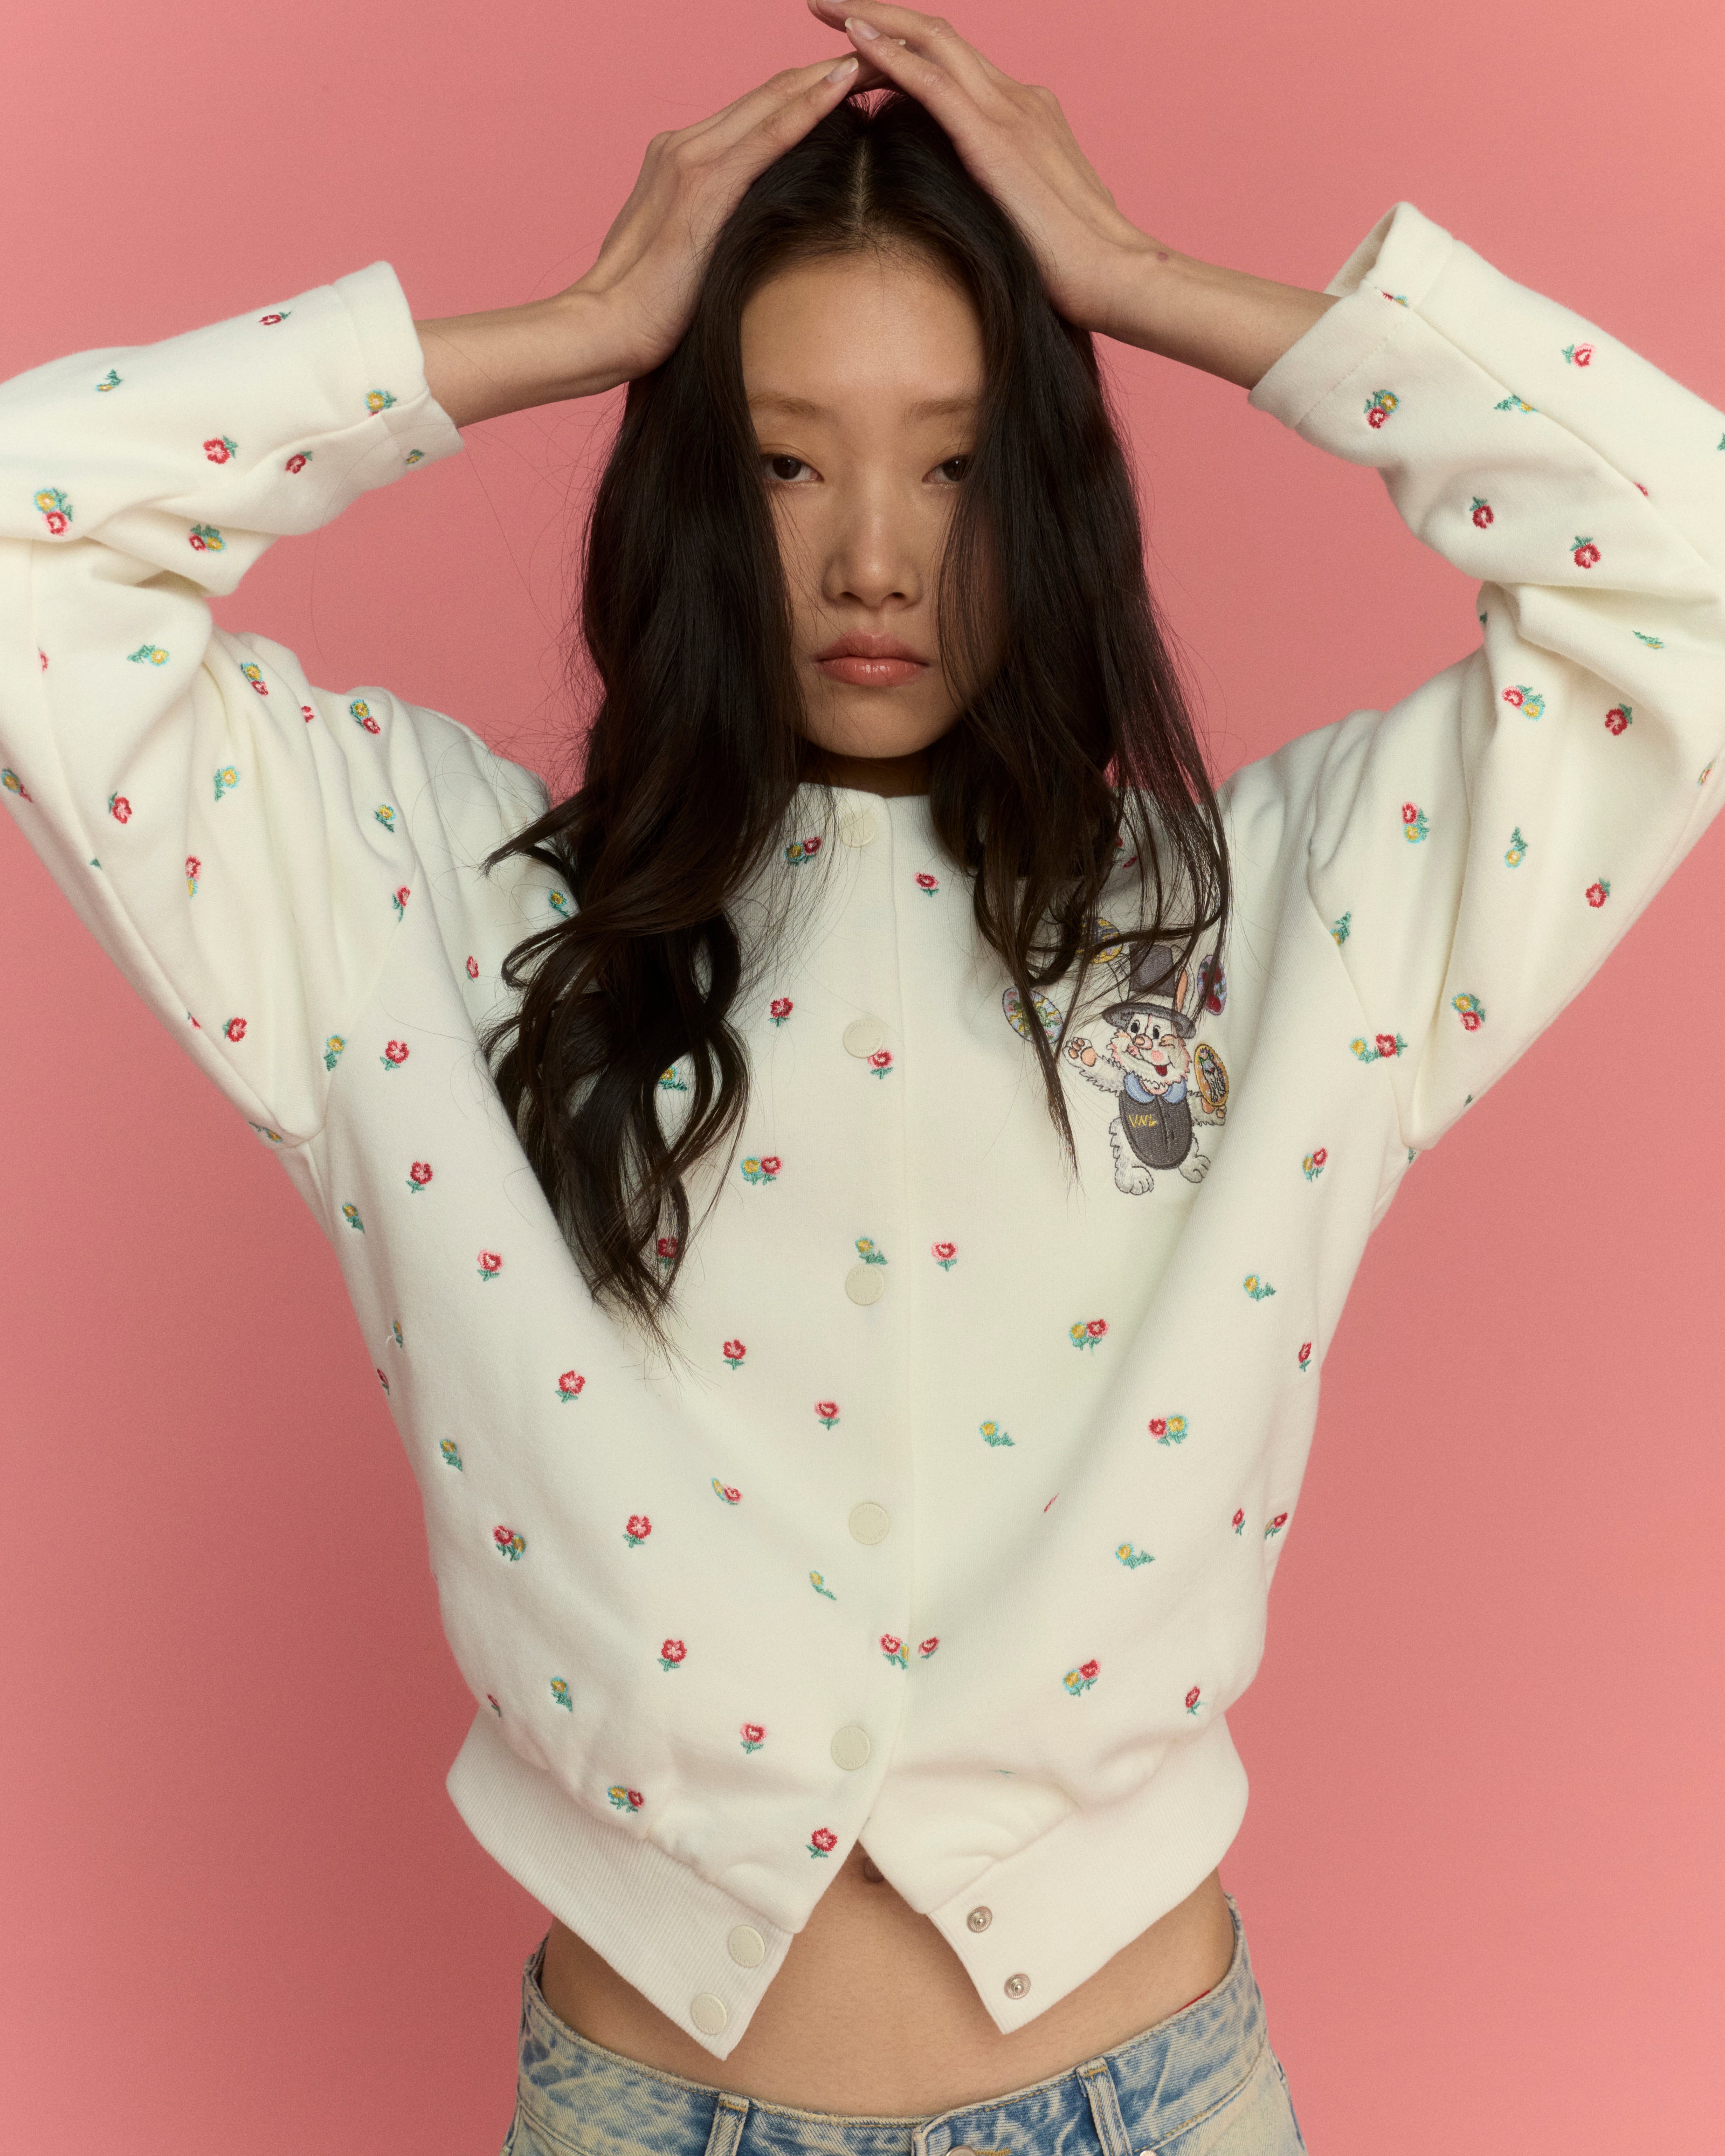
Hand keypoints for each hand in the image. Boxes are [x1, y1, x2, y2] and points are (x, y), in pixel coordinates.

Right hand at [562, 51, 891, 382]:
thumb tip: (756, 248)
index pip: (756, 115)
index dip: (806, 94)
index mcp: (681, 160)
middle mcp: (685, 145)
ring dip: (828, 77)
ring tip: (879, 60)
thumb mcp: (691, 260)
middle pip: (769, 94)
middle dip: (827, 72)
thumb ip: (721, 235)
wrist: (600, 329)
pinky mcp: (703, 185)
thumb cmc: (645, 313)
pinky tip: (842, 87)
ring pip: (772, 101)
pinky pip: (765, 135)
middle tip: (882, 57)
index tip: (855, 85)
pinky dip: (807, 107)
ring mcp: (690, 157)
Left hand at [807, 1, 1159, 341]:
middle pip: (937, 34)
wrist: (1114, 273)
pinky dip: (892, 56)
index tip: (862, 37)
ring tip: (827, 6)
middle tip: (828, 2)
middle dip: (880, 12)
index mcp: (1025, 113)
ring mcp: (1007, 111)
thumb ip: (1001, 193)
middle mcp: (1016, 97)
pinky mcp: (993, 138)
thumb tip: (975, 211)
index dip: (906, 42)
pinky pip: (932, 82)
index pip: (955, 61)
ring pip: (930, 41)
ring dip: (875, 19)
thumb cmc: (1075, 263)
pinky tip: (855, 40)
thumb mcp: (1032, 214)